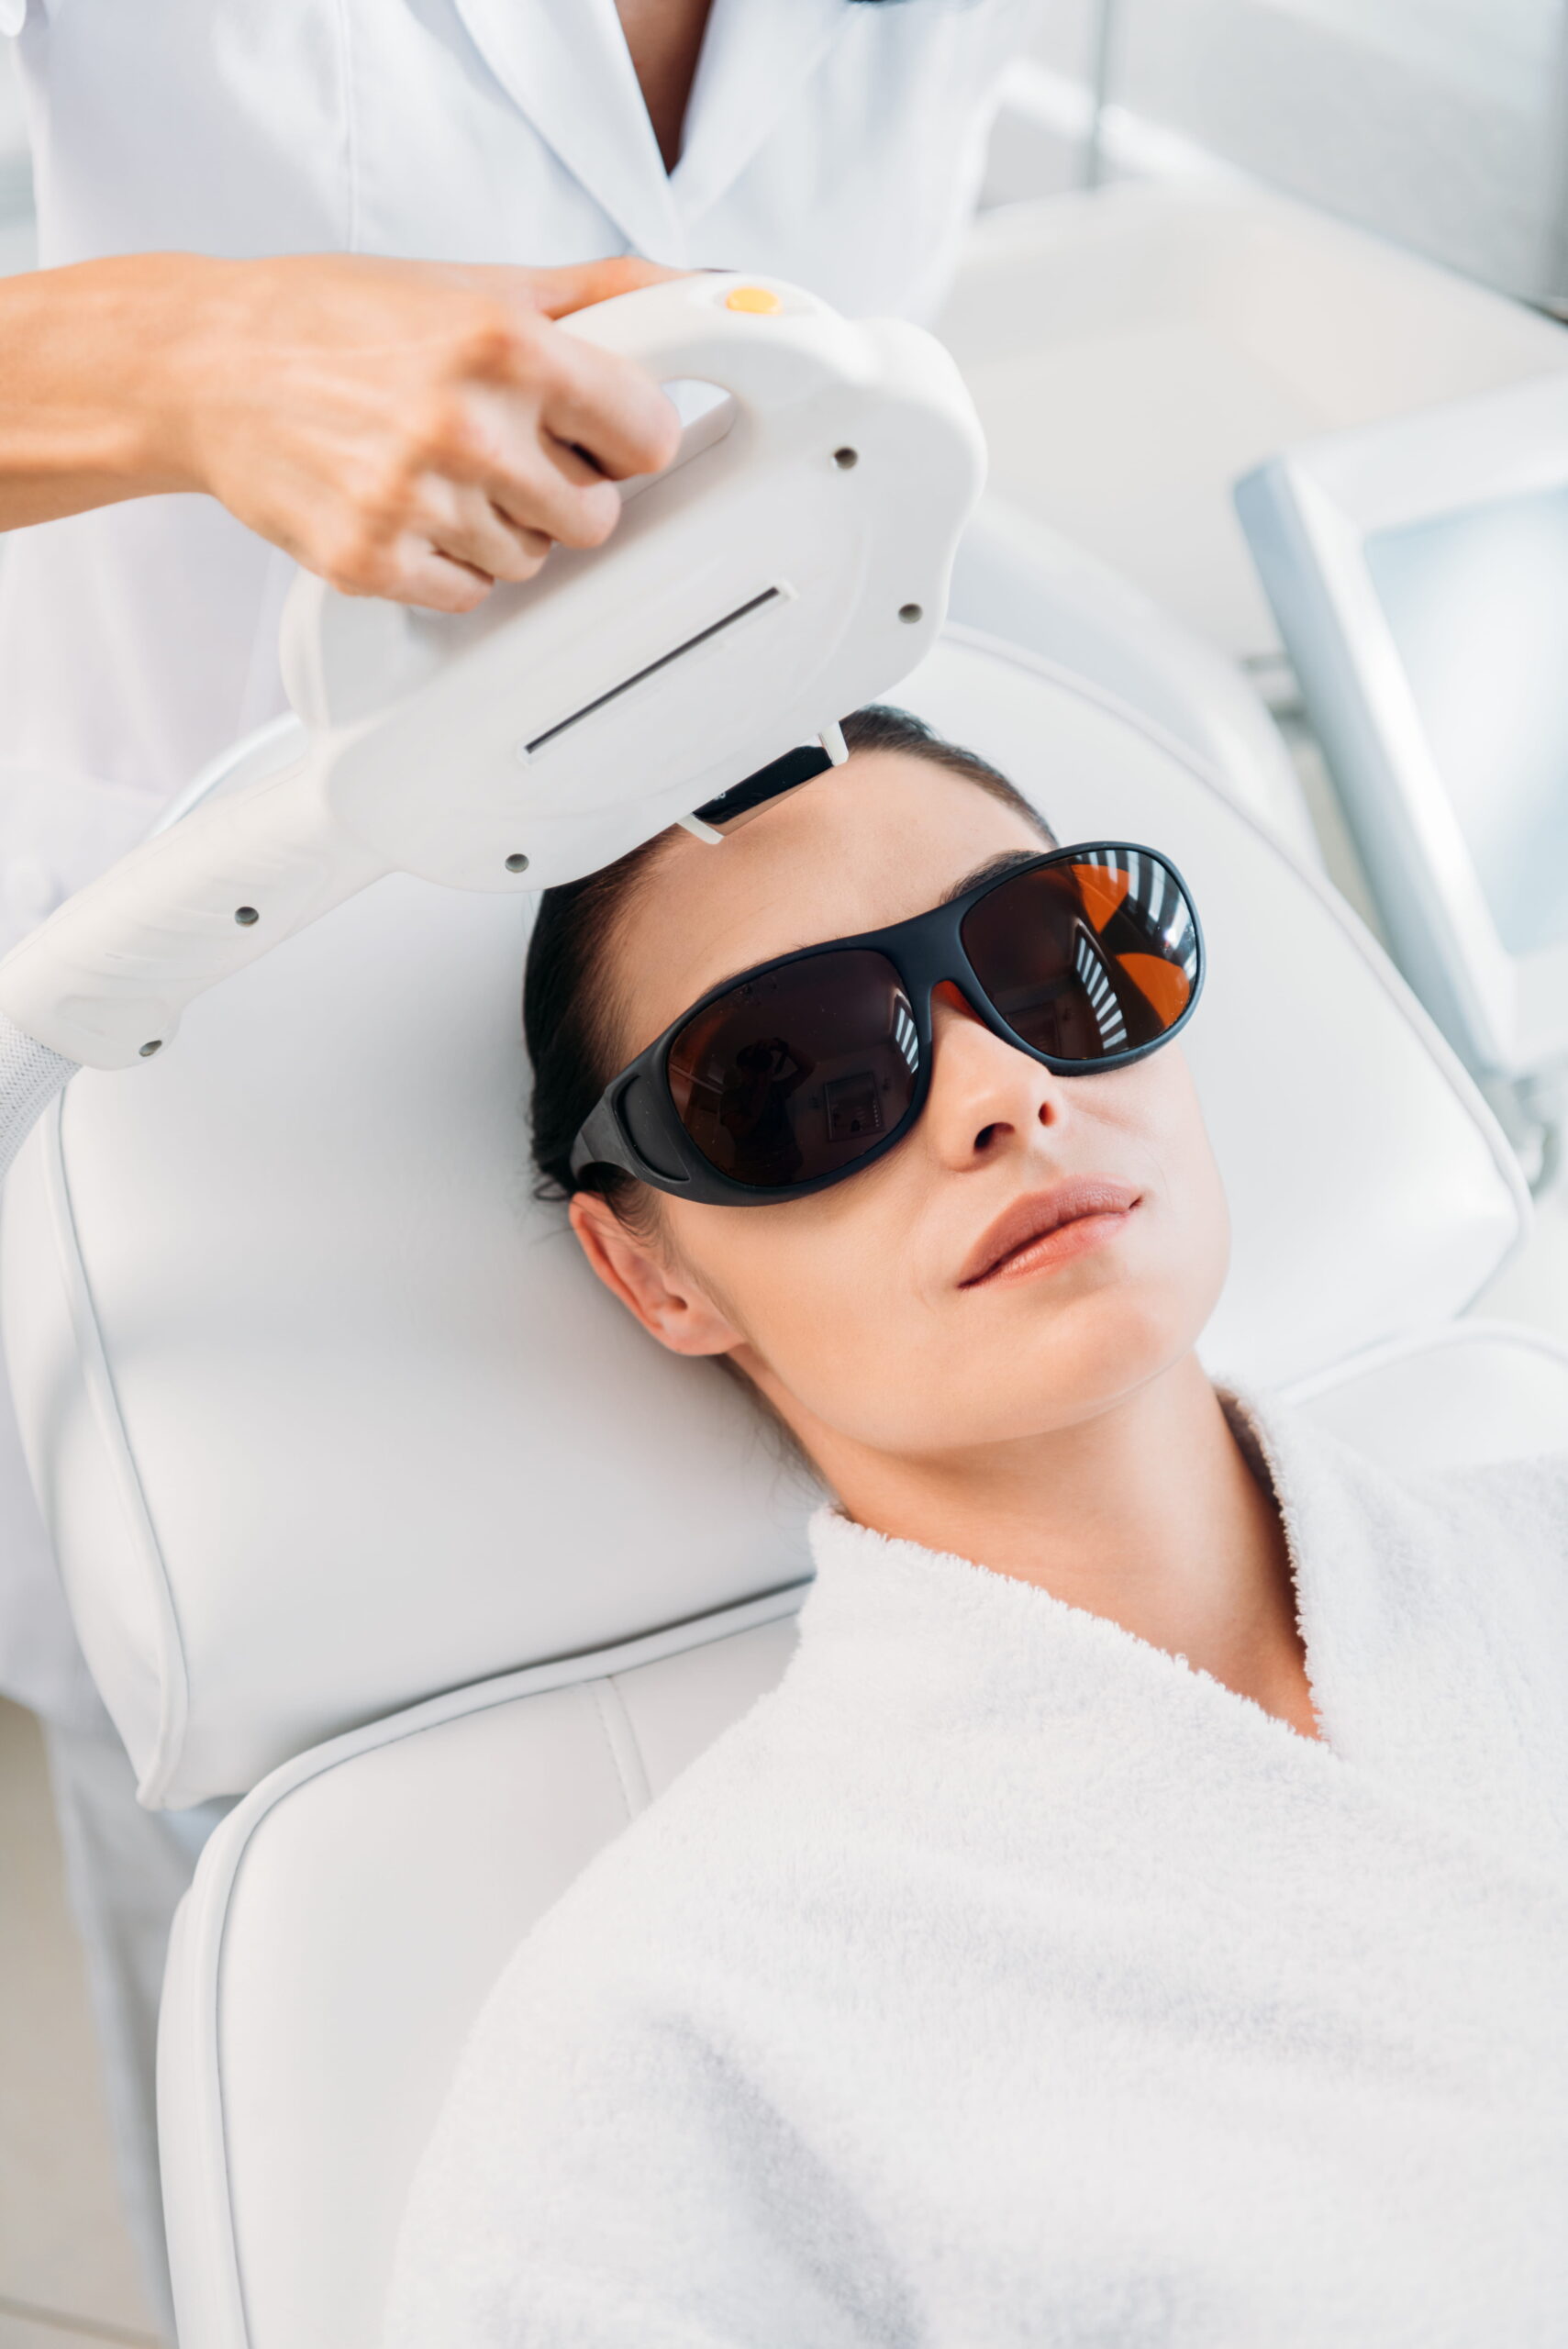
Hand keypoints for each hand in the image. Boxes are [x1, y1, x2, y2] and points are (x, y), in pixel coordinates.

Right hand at [159, 253, 685, 610]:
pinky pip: (466, 594)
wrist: (207, 363)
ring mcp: (416, 500)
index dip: (627, 439)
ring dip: (503, 529)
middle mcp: (464, 425)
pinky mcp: (371, 561)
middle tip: (508, 452)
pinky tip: (409, 509)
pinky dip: (447, 565)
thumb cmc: (337, 319)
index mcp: (504, 345)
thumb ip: (596, 297)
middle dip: (564, 491)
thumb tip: (696, 294)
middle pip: (596, 518)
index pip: (646, 437)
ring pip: (531, 563)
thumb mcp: (475, 282)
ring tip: (442, 471)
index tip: (602, 435)